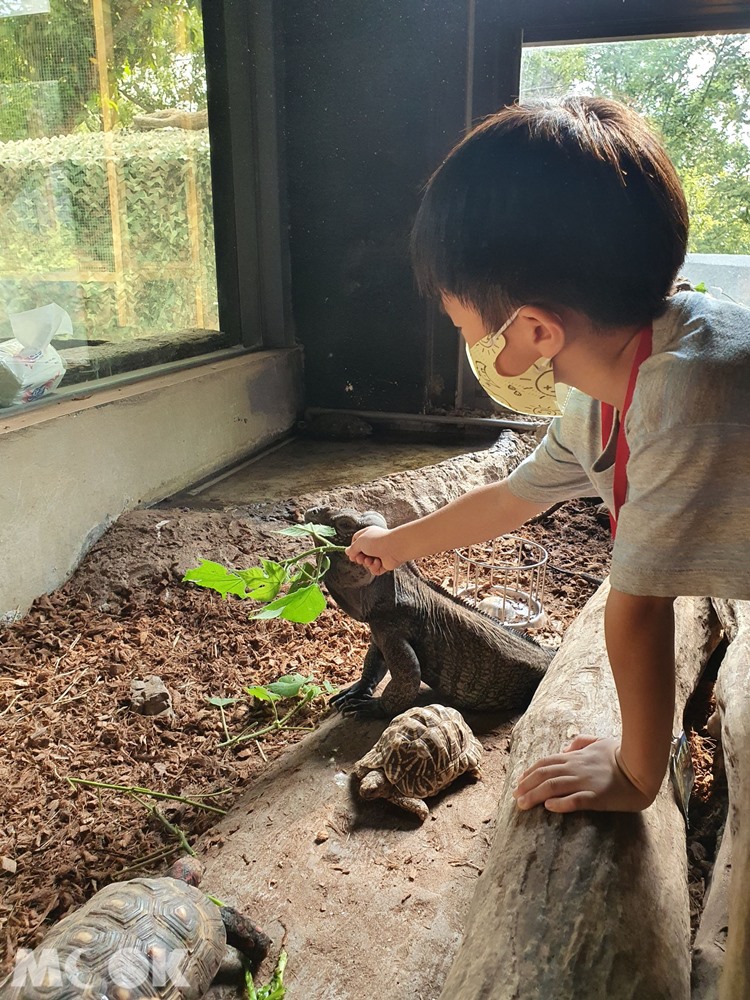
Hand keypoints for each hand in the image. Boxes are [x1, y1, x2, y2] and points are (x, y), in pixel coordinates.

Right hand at [345, 526, 403, 574]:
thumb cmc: (377, 541)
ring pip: (367, 563)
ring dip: (367, 563)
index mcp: (368, 535)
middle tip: (361, 558)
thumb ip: (352, 548)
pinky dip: (374, 568)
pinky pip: (375, 570)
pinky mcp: (384, 564)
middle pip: (361, 555)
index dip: (353, 549)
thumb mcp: (360, 542)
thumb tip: (347, 552)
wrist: (395, 548)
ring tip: (370, 560)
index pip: (356, 542)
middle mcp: (374, 544)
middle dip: (359, 558)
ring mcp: (379, 554)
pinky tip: (378, 563)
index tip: (352, 554)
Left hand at [512, 735, 655, 813]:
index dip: (530, 772)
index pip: (545, 762)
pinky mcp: (596, 797)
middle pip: (544, 775)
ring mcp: (585, 782)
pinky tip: (549, 807)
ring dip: (535, 796)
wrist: (641, 768)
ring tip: (522, 804)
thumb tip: (566, 746)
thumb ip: (581, 742)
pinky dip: (560, 804)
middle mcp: (576, 768)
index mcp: (575, 757)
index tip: (520, 782)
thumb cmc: (621, 754)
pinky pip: (574, 800)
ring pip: (553, 787)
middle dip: (526, 785)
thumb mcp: (599, 741)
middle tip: (514, 797)